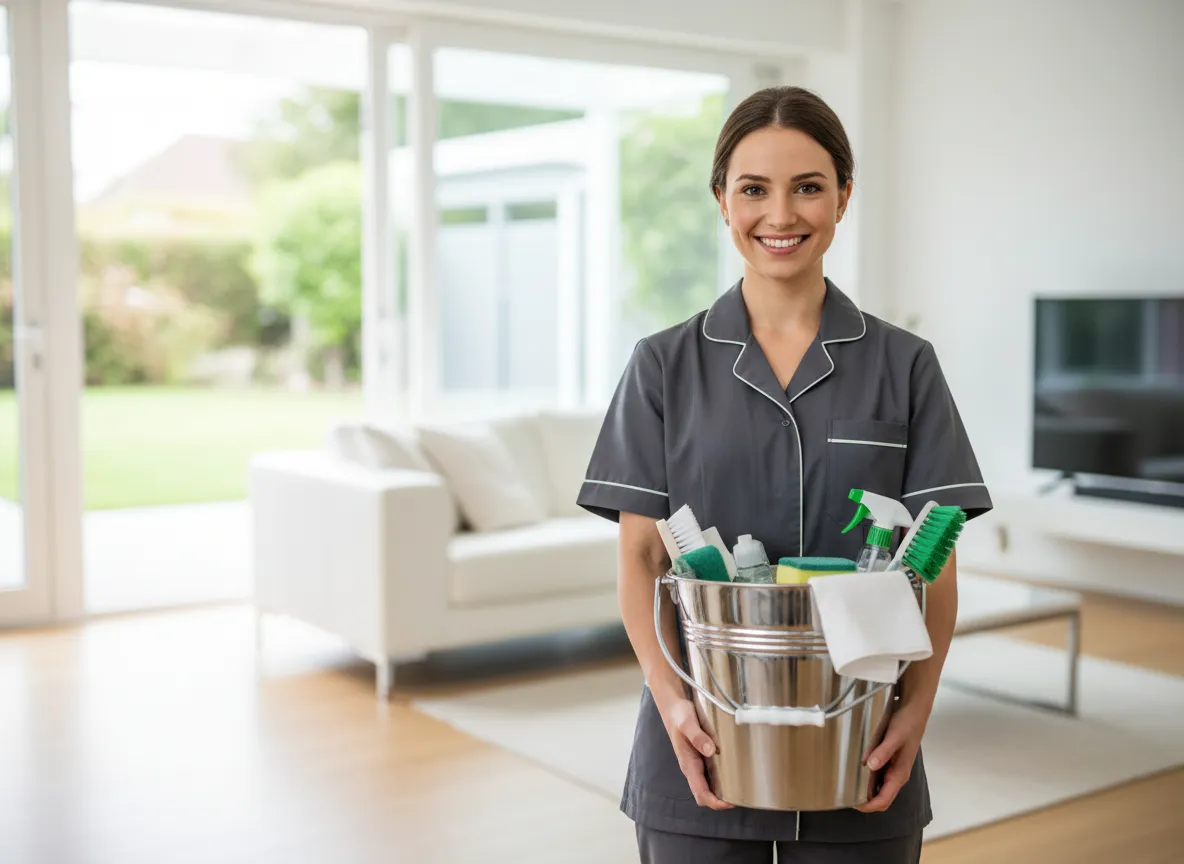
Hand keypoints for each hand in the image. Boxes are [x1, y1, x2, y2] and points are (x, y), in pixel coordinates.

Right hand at [655, 694, 732, 809]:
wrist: (673, 706)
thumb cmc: (678, 715)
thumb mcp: (686, 723)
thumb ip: (697, 736)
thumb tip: (710, 751)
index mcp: (688, 764)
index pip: (700, 793)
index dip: (715, 802)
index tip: (730, 802)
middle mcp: (693, 767)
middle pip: (706, 794)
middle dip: (721, 801)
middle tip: (742, 797)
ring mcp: (697, 763)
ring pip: (710, 785)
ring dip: (723, 791)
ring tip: (742, 788)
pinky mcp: (702, 756)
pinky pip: (712, 773)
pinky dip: (722, 778)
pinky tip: (734, 772)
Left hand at [856, 700, 930, 812]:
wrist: (915, 710)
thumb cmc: (906, 724)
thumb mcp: (894, 736)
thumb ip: (883, 751)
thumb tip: (870, 766)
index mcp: (899, 774)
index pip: (884, 800)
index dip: (868, 806)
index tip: (851, 803)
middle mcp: (897, 775)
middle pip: (881, 798)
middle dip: (865, 801)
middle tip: (845, 794)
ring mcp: (894, 769)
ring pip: (879, 788)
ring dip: (865, 791)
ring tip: (847, 785)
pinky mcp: (890, 761)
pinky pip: (878, 776)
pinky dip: (867, 779)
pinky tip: (856, 770)